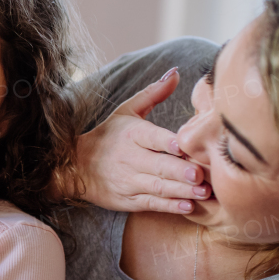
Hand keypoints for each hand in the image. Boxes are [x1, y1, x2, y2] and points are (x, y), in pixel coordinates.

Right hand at [71, 67, 208, 212]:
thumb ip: (153, 93)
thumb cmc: (107, 136)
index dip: (166, 142)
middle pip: (158, 165)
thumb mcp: (126, 111)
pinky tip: (187, 207)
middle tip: (200, 174)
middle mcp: (130, 158)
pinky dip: (168, 206)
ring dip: (181, 191)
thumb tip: (176, 72)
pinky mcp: (128, 200)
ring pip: (158, 187)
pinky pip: (151, 204)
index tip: (182, 146)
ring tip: (203, 193)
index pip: (151, 137)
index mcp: (132, 134)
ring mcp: (129, 181)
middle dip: (179, 171)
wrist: (75, 167)